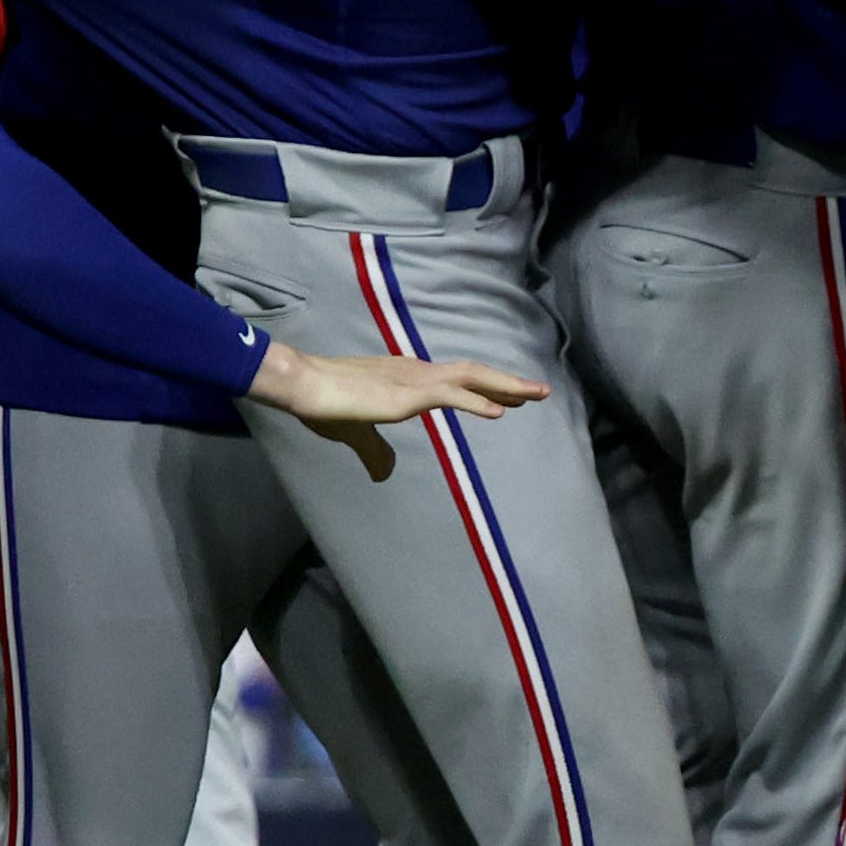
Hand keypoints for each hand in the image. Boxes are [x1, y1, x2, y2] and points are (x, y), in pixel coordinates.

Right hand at [248, 342, 552, 482]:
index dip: (486, 386)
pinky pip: (452, 395)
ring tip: (536, 395)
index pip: (456, 379)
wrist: (305, 386)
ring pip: (471, 378)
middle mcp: (417, 372)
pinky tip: (501, 411)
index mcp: (407, 377)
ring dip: (506, 386)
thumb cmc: (326, 404)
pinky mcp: (407, 393)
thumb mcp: (356, 433)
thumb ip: (374, 452)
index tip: (512, 396)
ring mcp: (414, 380)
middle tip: (541, 392)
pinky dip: (479, 402)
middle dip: (508, 382)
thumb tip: (384, 473)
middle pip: (473, 373)